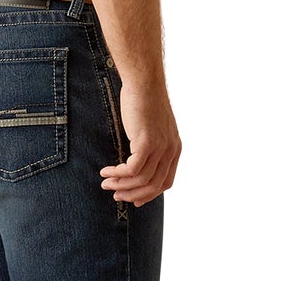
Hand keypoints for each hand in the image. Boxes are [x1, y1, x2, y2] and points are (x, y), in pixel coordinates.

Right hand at [100, 78, 180, 205]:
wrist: (144, 82)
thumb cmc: (143, 101)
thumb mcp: (152, 127)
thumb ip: (149, 145)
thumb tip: (135, 161)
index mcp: (174, 149)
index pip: (165, 182)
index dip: (149, 194)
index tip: (133, 198)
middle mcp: (170, 150)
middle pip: (154, 186)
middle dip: (133, 194)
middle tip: (115, 196)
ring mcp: (160, 147)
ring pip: (141, 180)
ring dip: (121, 185)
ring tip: (106, 184)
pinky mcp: (146, 142)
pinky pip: (131, 169)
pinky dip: (117, 173)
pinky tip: (105, 171)